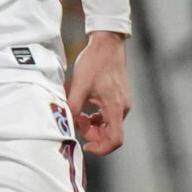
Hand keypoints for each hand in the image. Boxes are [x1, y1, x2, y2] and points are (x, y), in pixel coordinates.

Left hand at [65, 32, 130, 155]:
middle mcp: (122, 108)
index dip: (101, 148)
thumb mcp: (79, 86)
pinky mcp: (118, 97)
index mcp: (115, 107)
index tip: (86, 144)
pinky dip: (96, 116)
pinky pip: (108, 115)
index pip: (115, 140)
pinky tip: (84, 106)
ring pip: (108, 125)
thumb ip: (73, 107)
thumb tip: (68, 124)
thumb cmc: (94, 62)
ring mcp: (122, 102)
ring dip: (93, 125)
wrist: (107, 43)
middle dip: (92, 134)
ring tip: (78, 112)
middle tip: (77, 122)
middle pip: (110, 134)